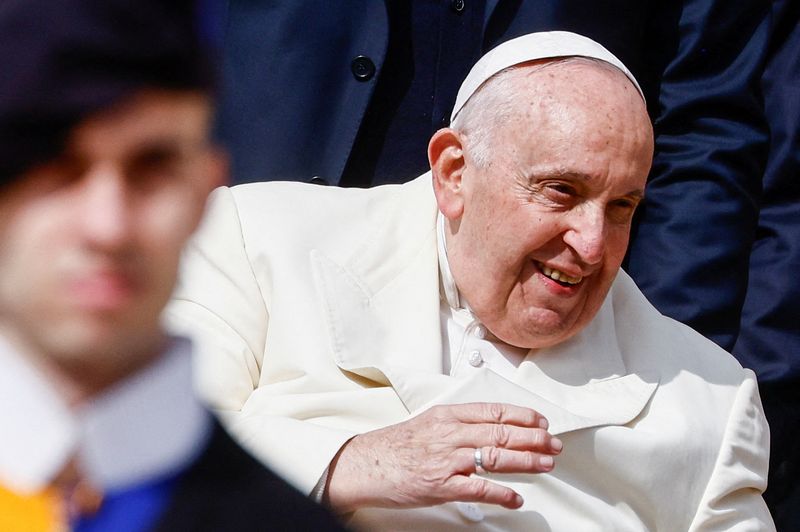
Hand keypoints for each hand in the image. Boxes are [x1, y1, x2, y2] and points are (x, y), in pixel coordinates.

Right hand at [325, 402, 561, 512]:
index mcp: (448, 415)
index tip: (542, 421)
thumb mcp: (429, 422)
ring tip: (546, 465)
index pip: (494, 411)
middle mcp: (450, 434)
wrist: (367, 464)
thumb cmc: (396, 445)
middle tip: (554, 443)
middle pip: (501, 433)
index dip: (522, 416)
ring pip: (496, 457)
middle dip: (533, 438)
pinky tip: (516, 498)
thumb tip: (490, 426)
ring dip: (527, 462)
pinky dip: (501, 493)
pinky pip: (478, 489)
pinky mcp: (442, 485)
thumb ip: (458, 422)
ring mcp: (447, 460)